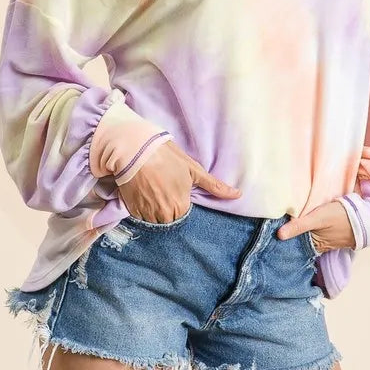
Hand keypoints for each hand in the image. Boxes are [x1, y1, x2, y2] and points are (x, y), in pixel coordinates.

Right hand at [118, 139, 241, 222]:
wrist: (135, 149)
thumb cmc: (167, 157)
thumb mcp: (193, 169)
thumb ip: (215, 186)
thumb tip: (238, 195)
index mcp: (180, 206)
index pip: (184, 217)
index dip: (182, 204)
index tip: (177, 192)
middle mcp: (163, 215)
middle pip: (170, 221)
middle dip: (169, 209)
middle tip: (165, 190)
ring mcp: (146, 214)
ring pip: (154, 221)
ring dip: (156, 211)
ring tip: (154, 191)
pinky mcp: (131, 210)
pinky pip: (141, 217)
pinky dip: (143, 209)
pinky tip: (144, 193)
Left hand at [276, 200, 355, 251]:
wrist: (363, 217)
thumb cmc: (339, 217)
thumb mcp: (317, 218)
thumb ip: (299, 226)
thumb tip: (279, 235)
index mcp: (314, 244)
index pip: (293, 246)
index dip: (282, 243)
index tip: (269, 239)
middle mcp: (318, 246)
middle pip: (299, 244)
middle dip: (288, 241)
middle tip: (272, 234)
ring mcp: (325, 241)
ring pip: (306, 240)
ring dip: (296, 236)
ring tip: (281, 230)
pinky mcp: (329, 234)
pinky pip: (314, 236)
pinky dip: (306, 233)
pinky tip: (300, 227)